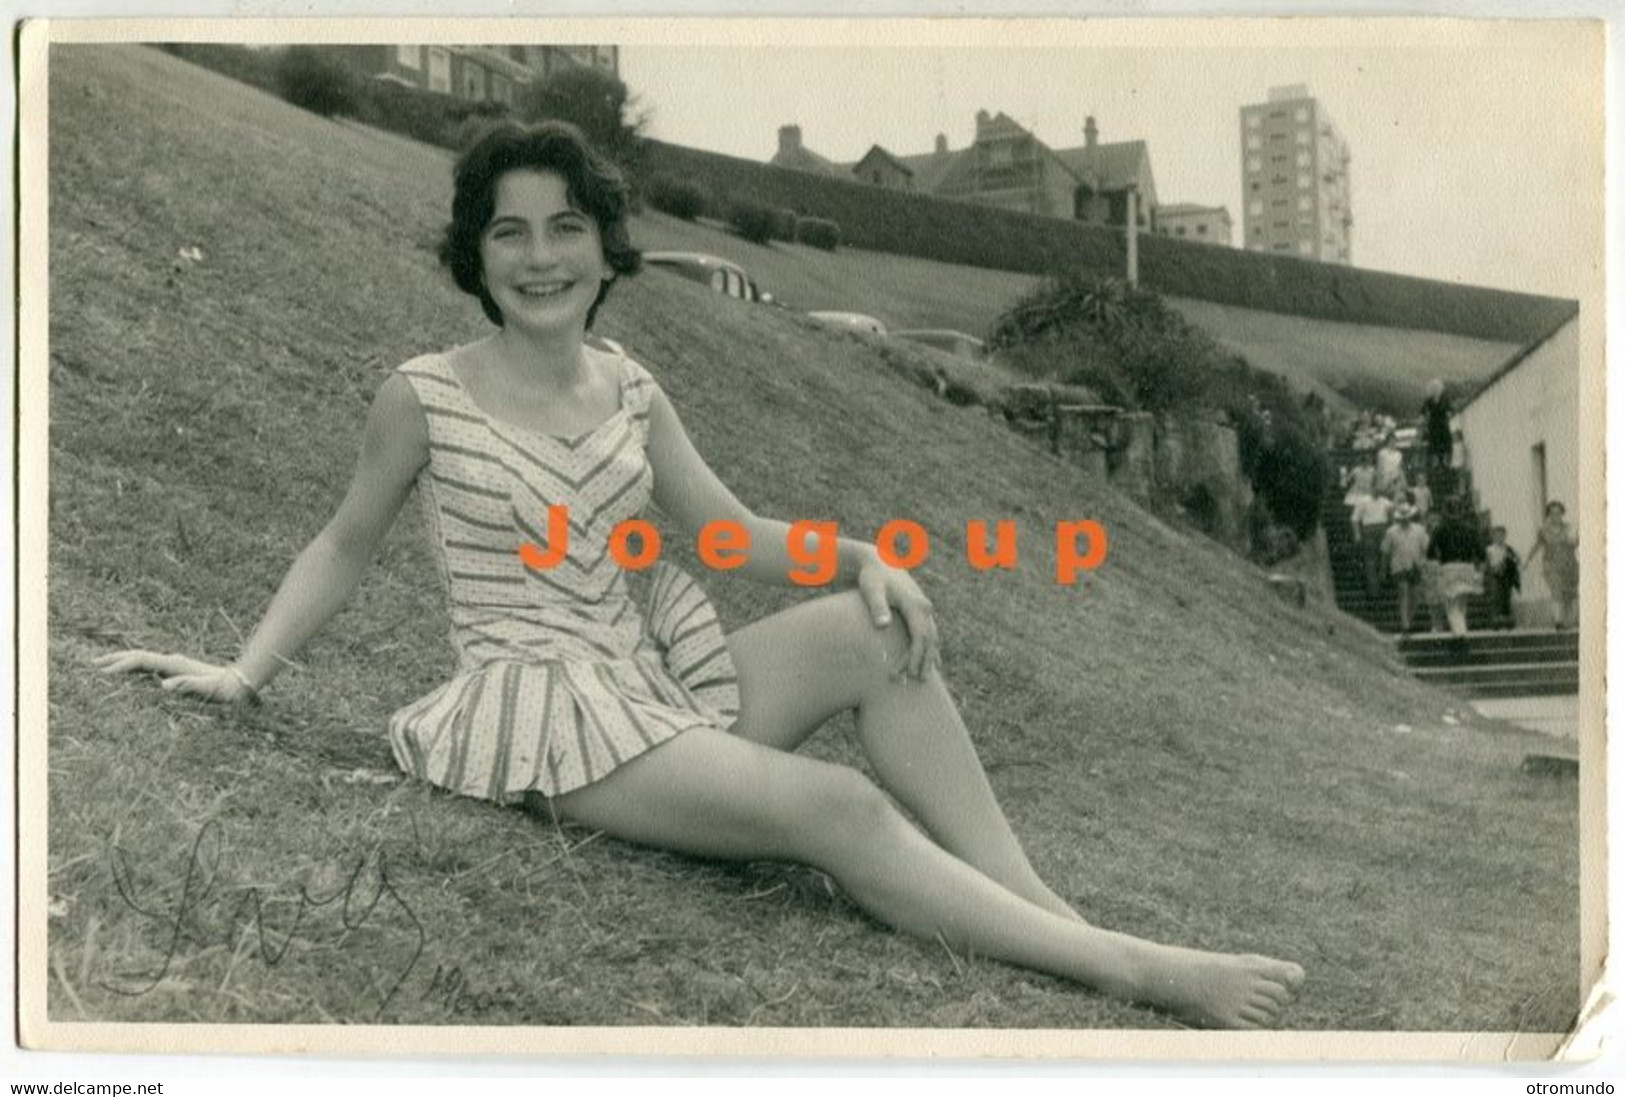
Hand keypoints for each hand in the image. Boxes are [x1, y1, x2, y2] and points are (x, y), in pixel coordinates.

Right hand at [94, 650, 258, 703]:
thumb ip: (188, 685)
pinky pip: (148, 668)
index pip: (142, 660)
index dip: (122, 665)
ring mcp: (173, 665)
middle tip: (91, 664)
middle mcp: (171, 661)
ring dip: (122, 662)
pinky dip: (133, 669)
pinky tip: (127, 675)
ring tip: (102, 667)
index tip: (103, 673)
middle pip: (137, 655)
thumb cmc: (224, 689)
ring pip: (141, 660)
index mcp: (175, 664)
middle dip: (115, 659)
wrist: (239, 683)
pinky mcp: (176, 672)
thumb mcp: (208, 689)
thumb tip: (164, 685)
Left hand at [855, 557, 939, 681]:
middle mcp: (924, 607)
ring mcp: (924, 610)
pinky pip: (927, 634)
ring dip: (927, 658)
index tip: (909, 673)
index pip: (921, 636)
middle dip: (924, 661)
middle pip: (929, 640)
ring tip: (920, 678)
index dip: (917, 656)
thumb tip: (882, 625)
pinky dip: (928, 650)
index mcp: (916, 604)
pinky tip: (929, 664)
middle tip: (916, 681)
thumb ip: (877, 606)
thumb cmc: (871, 578)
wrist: (876, 563)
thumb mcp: (872, 590)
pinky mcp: (919, 612)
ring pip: (931, 639)